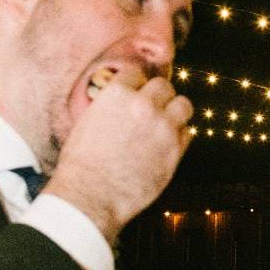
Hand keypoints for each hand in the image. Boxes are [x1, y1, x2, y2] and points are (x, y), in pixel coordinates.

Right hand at [46, 72, 192, 241]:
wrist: (92, 196)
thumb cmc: (81, 164)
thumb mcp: (87, 121)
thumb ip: (109, 106)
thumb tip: (119, 103)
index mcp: (117, 94)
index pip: (135, 73)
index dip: (134, 84)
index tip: (134, 93)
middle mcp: (144, 105)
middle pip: (163, 86)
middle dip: (157, 96)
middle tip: (151, 110)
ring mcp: (163, 127)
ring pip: (183, 105)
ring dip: (174, 112)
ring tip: (165, 123)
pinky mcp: (176, 150)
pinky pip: (187, 133)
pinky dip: (178, 137)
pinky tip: (165, 145)